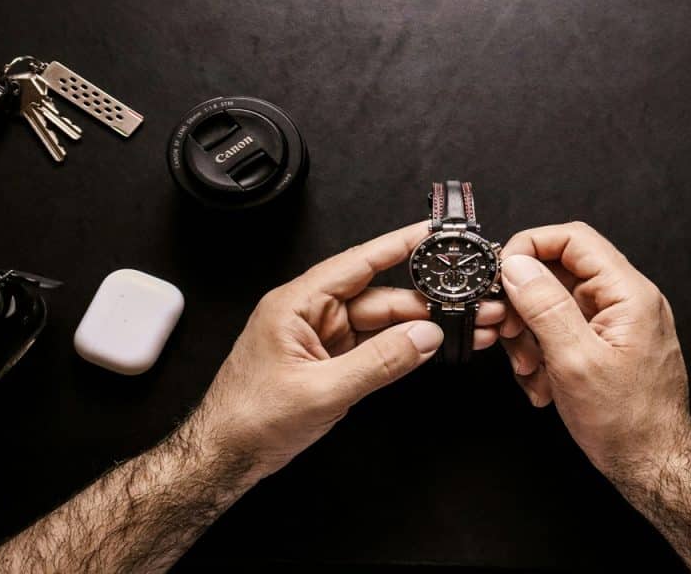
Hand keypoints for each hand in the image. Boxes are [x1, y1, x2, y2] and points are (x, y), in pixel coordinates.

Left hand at [194, 222, 505, 480]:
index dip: (398, 245)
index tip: (432, 233)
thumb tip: (424, 336)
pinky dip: (401, 348)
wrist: (225, 457)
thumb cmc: (250, 420)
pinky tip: (428, 347)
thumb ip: (379, 362)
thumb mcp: (322, 391)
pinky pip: (373, 347)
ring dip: (417, 326)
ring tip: (458, 328)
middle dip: (423, 300)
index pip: (357, 262)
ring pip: (380, 323)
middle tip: (464, 303)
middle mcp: (310, 314)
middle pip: (378, 296)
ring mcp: (321, 338)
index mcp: (297, 303)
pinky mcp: (329, 362)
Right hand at [498, 222, 690, 486]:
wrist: (651, 465)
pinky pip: (560, 334)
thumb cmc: (627, 421)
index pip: (573, 239)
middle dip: (525, 306)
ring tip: (532, 371)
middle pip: (557, 273)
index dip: (530, 247)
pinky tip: (545, 385)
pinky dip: (542, 356)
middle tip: (511, 335)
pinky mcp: (603, 345)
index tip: (501, 273)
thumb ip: (544, 307)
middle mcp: (624, 302)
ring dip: (530, 338)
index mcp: (627, 294)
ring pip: (552, 306)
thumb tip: (517, 265)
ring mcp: (613, 324)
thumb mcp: (574, 361)